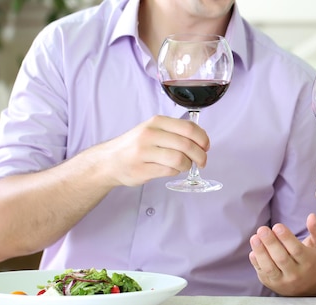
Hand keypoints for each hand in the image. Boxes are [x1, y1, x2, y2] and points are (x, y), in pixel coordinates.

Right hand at [91, 115, 210, 186]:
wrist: (109, 161)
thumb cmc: (135, 146)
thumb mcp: (153, 130)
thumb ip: (175, 132)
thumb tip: (201, 140)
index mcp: (156, 122)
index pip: (188, 128)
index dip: (203, 139)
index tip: (206, 146)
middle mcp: (150, 134)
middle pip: (186, 145)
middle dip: (200, 156)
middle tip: (203, 161)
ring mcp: (144, 152)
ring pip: (180, 160)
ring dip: (188, 165)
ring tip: (185, 166)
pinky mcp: (142, 169)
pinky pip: (169, 171)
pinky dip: (176, 172)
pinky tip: (172, 170)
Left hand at [249, 213, 315, 295]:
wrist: (307, 286)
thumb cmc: (311, 260)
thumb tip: (312, 216)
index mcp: (308, 262)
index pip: (297, 250)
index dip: (286, 238)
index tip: (277, 226)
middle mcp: (296, 273)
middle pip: (281, 258)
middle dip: (271, 243)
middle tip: (262, 229)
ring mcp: (282, 280)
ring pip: (270, 267)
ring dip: (261, 252)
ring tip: (255, 238)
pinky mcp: (271, 283)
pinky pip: (262, 273)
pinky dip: (256, 262)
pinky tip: (253, 251)